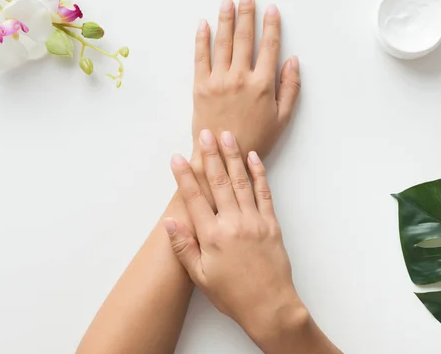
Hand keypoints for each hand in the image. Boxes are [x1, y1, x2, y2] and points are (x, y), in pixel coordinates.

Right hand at [164, 129, 306, 341]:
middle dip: (210, 155)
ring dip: (233, 157)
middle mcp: (233, 223)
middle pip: (218, 182)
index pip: (194, 198)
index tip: (178, 157)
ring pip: (241, 182)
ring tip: (227, 136)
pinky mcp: (271, 223)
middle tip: (205, 134)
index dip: (184, 176)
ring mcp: (254, 221)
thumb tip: (169, 222)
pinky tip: (253, 158)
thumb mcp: (200, 276)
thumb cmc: (232, 294)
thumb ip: (184, 247)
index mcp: (212, 236)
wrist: (269, 306)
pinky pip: (264, 193)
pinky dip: (259, 173)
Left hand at [192, 0, 300, 159]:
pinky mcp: (200, 86)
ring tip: (227, 2)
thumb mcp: (282, 119)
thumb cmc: (255, 140)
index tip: (272, 10)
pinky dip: (202, 39)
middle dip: (246, 14)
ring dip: (225, 19)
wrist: (222, 156)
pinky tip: (204, 25)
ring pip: (223, 42)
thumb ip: (290, 88)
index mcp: (263, 85)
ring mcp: (219, 80)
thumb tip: (292, 61)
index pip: (269, 47)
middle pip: (245, 38)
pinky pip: (201, 57)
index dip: (271, 26)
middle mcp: (240, 78)